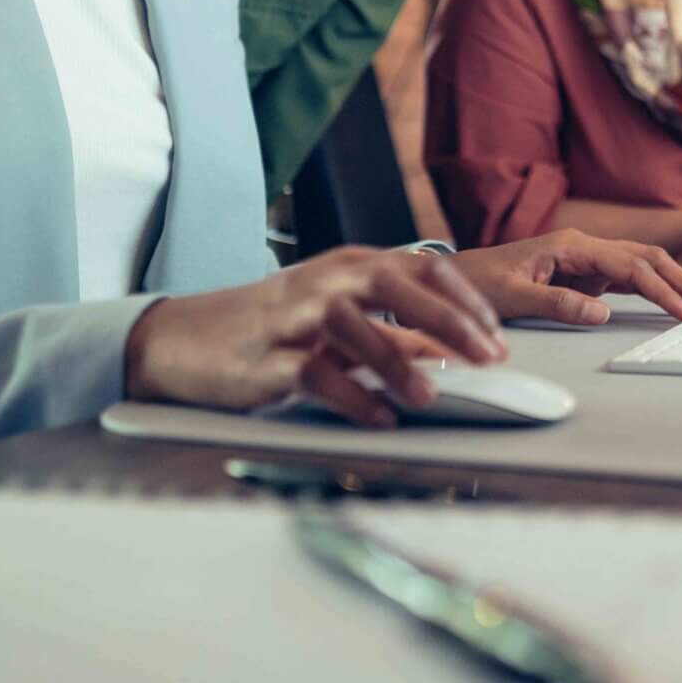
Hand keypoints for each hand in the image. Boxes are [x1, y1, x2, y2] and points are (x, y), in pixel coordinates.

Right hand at [123, 248, 506, 426]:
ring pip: (357, 326)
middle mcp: (327, 280)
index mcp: (352, 265)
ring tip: (431, 397)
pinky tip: (379, 417)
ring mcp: (294, 315)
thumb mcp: (338, 320)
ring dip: (399, 364)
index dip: (466, 299)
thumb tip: (449, 354)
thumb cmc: (269, 327)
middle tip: (490, 358)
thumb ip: (392, 333)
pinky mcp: (266, 356)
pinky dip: (352, 397)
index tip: (499, 335)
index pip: (424, 266)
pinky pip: (315, 373)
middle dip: (451, 321)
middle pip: (399, 285)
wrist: (183, 339)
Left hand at [453, 231, 681, 326]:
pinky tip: (675, 302)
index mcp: (571, 245)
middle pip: (649, 258)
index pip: (631, 266)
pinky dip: (656, 288)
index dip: (662, 291)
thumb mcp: (510, 297)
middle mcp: (585, 246)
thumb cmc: (477, 283)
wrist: (455, 276)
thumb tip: (600, 313)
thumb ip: (555, 304)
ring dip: (675, 284)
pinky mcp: (585, 272)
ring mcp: (587, 258)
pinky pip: (629, 277)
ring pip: (644, 265)